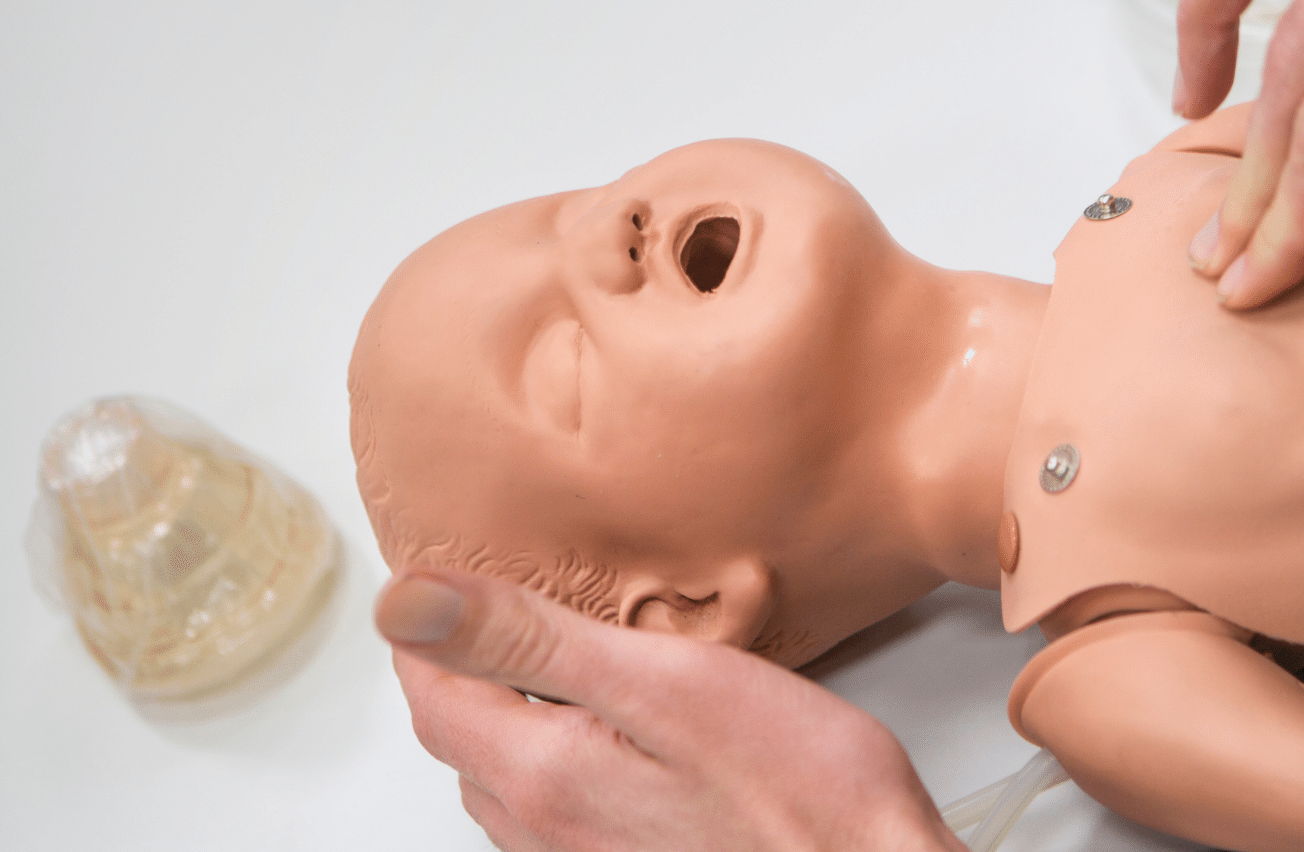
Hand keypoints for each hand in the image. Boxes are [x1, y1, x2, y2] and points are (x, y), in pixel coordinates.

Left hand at [376, 568, 963, 851]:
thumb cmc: (800, 792)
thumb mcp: (666, 682)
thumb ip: (534, 641)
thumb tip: (411, 603)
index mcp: (543, 774)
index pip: (434, 693)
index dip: (425, 626)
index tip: (434, 570)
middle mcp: (548, 831)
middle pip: (464, 741)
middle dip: (462, 669)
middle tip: (479, 602)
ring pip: (508, 781)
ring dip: (507, 716)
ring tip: (539, 656)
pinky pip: (562, 808)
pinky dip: (558, 755)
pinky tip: (610, 730)